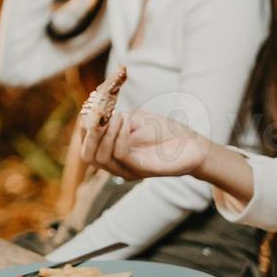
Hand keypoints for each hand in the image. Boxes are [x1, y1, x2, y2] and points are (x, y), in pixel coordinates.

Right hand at [78, 108, 211, 179]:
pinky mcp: (141, 171)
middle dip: (88, 135)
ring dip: (104, 134)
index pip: (86, 142)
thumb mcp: (134, 119)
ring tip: (114, 117)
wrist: (193, 144)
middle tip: (94, 116)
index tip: (89, 106)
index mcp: (111, 150)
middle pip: (87, 156)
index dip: (83, 125)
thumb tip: (96, 111)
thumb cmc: (164, 130)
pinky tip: (123, 122)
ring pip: (101, 157)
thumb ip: (114, 118)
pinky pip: (121, 155)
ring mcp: (128, 170)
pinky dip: (119, 136)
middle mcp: (116, 164)